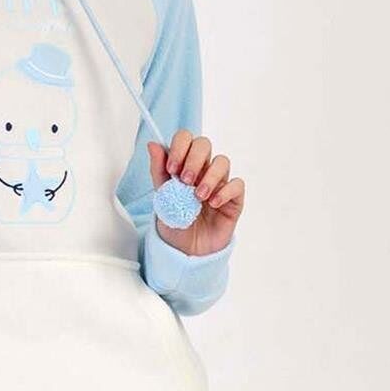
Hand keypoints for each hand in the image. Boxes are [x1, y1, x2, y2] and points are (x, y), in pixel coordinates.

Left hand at [148, 131, 243, 256]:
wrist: (187, 251)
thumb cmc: (176, 223)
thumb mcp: (161, 198)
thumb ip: (158, 171)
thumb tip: (153, 144)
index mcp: (184, 165)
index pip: (186, 139)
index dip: (180, 147)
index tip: (171, 168)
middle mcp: (203, 169)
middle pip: (205, 144)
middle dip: (193, 159)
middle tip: (185, 180)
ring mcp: (220, 182)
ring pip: (222, 161)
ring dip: (209, 176)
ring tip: (198, 196)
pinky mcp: (233, 198)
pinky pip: (236, 184)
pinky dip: (225, 191)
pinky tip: (213, 204)